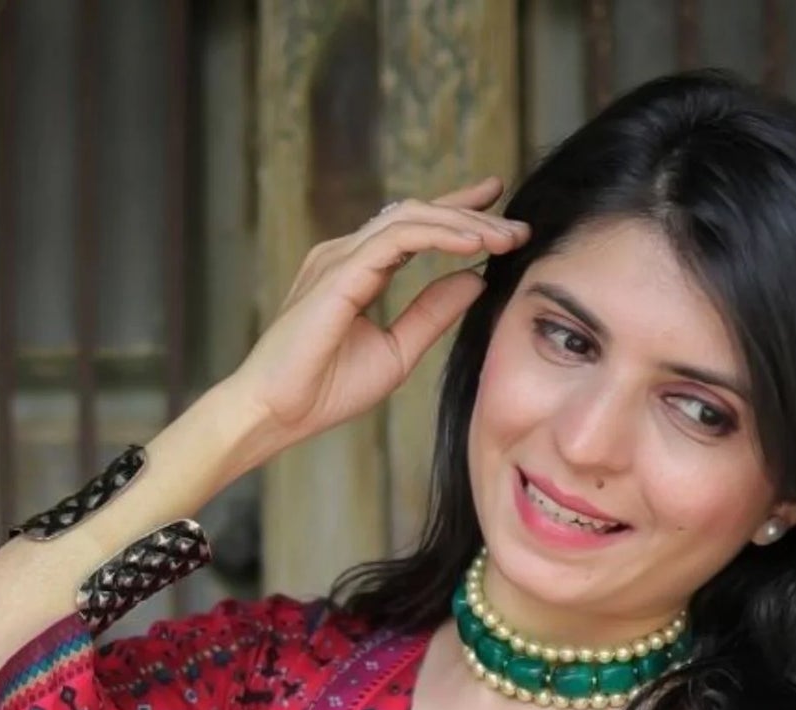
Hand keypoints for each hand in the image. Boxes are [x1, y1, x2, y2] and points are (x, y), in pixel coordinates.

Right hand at [232, 176, 529, 442]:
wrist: (278, 412)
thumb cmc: (325, 390)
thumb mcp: (397, 352)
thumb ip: (431, 313)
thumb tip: (475, 281)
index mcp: (358, 270)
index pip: (414, 228)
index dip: (458, 214)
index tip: (500, 212)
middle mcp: (347, 253)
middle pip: (417, 214)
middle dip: (471, 214)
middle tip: (517, 226)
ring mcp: (340, 257)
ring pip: (411, 218)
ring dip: (463, 223)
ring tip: (505, 236)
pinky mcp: (338, 272)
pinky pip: (396, 239)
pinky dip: (438, 237)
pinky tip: (473, 245)